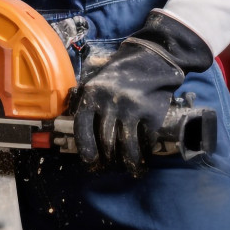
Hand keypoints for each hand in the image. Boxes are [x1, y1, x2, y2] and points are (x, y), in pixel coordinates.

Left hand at [72, 10, 211, 173]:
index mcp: (92, 95)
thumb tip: (76, 134)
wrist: (151, 59)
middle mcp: (110, 102)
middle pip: (106, 143)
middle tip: (112, 167)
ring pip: (127, 147)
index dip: (86, 151)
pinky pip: (147, 141)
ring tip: (133, 169)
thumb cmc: (119, 75)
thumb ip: (85, 104)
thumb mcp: (95, 83)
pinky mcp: (152, 113)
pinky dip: (146, 153)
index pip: (83, 129)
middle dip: (109, 161)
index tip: (91, 163)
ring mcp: (132, 108)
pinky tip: (146, 157)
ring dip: (130, 163)